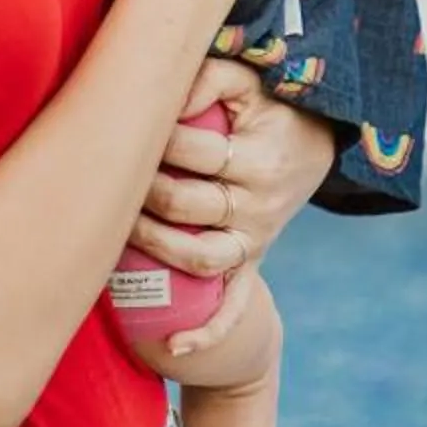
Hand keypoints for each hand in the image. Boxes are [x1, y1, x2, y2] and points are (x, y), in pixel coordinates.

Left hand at [128, 59, 335, 354]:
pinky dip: (208, 332)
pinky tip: (174, 349)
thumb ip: (209, 77)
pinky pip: (237, 306)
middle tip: (111, 174)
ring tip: (119, 228)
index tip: (126, 124)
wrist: (315, 142)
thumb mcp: (249, 80)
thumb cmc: (267, 105)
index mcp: (258, 158)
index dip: (152, 138)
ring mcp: (256, 239)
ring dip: (153, 247)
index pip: (193, 151)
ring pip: (199, 258)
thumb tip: (165, 94)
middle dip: (140, 190)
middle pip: (186, 204)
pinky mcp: (253, 262)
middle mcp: (259, 204)